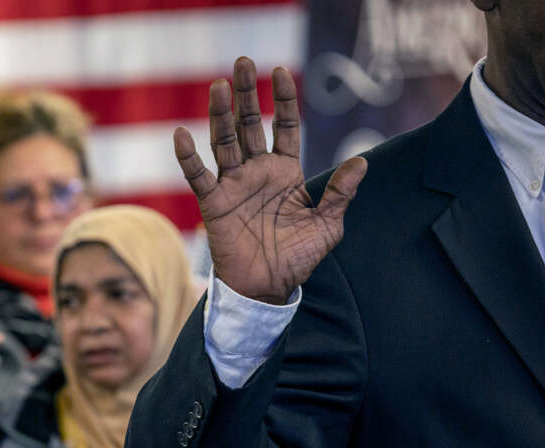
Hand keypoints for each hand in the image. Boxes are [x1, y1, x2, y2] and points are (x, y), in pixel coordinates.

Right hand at [175, 58, 367, 303]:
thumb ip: (341, 193)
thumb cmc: (297, 258)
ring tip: (218, 85)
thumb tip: (361, 162)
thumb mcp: (328, 226)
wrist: (268, 288)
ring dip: (220, 114)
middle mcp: (257, 172)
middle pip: (249, 125)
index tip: (280, 71)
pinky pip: (198, 177)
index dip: (282, 99)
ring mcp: (233, 186)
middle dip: (246, 94)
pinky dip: (188, 157)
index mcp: (286, 172)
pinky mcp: (213, 204)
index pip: (283, 126)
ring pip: (224, 142)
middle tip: (243, 62)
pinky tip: (182, 134)